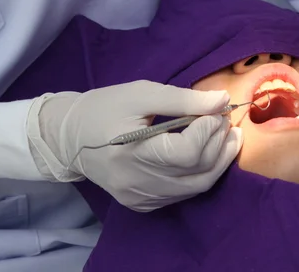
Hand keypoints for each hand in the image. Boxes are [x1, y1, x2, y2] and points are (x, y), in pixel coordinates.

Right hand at [27, 81, 242, 211]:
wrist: (69, 139)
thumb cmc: (104, 108)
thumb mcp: (141, 93)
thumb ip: (183, 99)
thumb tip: (222, 100)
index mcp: (130, 153)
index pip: (186, 153)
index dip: (208, 131)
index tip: (217, 110)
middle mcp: (136, 184)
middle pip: (197, 172)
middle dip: (219, 143)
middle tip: (227, 120)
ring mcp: (140, 198)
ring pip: (196, 187)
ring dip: (218, 161)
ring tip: (228, 136)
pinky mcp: (143, 204)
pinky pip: (184, 193)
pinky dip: (202, 173)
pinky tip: (207, 154)